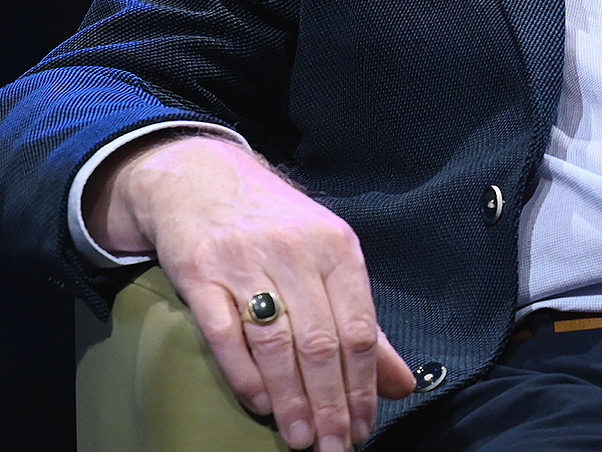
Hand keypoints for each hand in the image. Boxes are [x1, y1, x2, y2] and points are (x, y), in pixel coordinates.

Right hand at [86, 133, 417, 449]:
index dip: (363, 386)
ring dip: (290, 399)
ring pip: (275, 343)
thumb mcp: (328, 259)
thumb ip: (364, 324)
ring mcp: (244, 261)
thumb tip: (401, 384)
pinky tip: (259, 404)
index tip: (364, 427)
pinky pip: (223, 332)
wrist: (201, 176)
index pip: (359, 329)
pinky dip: (243, 373)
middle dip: (330, 404)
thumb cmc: (276, 225)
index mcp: (335, 248)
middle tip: (335, 446)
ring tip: (301, 438)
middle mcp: (293, 252)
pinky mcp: (199, 272)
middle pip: (320, 342)